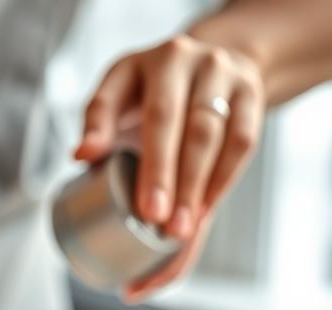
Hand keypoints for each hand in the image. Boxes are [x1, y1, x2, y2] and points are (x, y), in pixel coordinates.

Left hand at [74, 34, 265, 301]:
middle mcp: (176, 59)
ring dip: (192, 186)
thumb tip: (81, 158)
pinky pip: (240, 141)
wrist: (216, 64)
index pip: (109, 96)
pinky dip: (221, 181)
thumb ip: (102, 128)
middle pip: (166, 118)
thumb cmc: (156, 95)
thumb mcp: (121, 101)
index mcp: (131, 65)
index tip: (88, 158)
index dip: (98, 127)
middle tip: (151, 215)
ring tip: (178, 228)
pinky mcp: (250, 92)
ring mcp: (218, 71)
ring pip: (208, 133)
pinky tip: (204, 211)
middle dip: (159, 172)